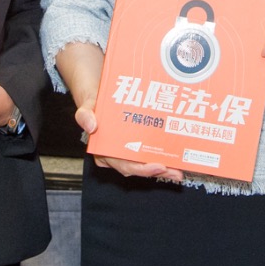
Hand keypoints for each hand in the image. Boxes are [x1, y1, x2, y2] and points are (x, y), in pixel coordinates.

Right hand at [56, 41, 180, 182]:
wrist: (100, 94)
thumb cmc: (94, 103)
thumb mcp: (87, 106)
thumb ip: (84, 114)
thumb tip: (91, 125)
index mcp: (104, 152)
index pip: (124, 166)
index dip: (141, 169)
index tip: (157, 166)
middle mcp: (117, 155)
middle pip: (139, 167)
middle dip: (158, 171)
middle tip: (175, 171)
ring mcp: (129, 151)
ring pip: (147, 164)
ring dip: (165, 169)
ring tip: (180, 170)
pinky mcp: (139, 145)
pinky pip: (152, 154)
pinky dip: (164, 157)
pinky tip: (179, 157)